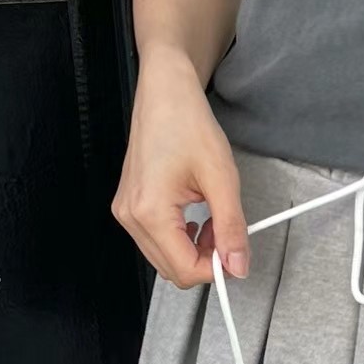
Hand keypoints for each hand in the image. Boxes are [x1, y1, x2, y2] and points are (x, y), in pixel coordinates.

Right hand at [111, 47, 249, 288]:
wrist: (165, 92)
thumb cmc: (187, 123)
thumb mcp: (222, 178)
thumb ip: (231, 227)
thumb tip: (237, 266)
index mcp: (150, 211)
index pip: (184, 270)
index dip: (216, 270)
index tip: (236, 253)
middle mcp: (131, 216)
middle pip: (172, 271)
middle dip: (205, 260)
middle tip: (227, 232)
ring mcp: (126, 212)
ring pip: (165, 259)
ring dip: (194, 250)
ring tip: (213, 220)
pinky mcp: (129, 207)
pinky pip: (157, 241)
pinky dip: (182, 239)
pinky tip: (197, 218)